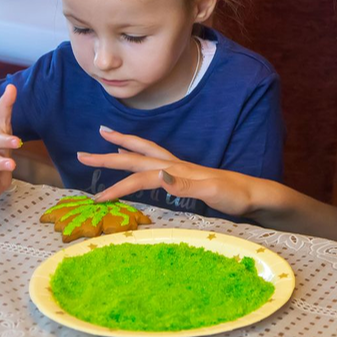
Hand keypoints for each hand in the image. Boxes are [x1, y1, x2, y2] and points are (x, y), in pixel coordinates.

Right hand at [76, 127, 260, 216]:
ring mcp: (180, 168)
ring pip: (145, 153)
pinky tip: (136, 161)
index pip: (140, 176)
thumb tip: (159, 175)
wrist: (255, 194)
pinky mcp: (185, 175)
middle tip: (82, 152)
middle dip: (109, 154)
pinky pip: (154, 162)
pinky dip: (140, 158)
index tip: (97, 199)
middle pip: (136, 156)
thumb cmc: (236, 195)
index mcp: (178, 170)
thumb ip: (186, 184)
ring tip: (105, 137)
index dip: (118, 187)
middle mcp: (176, 165)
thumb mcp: (213, 192)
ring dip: (124, 146)